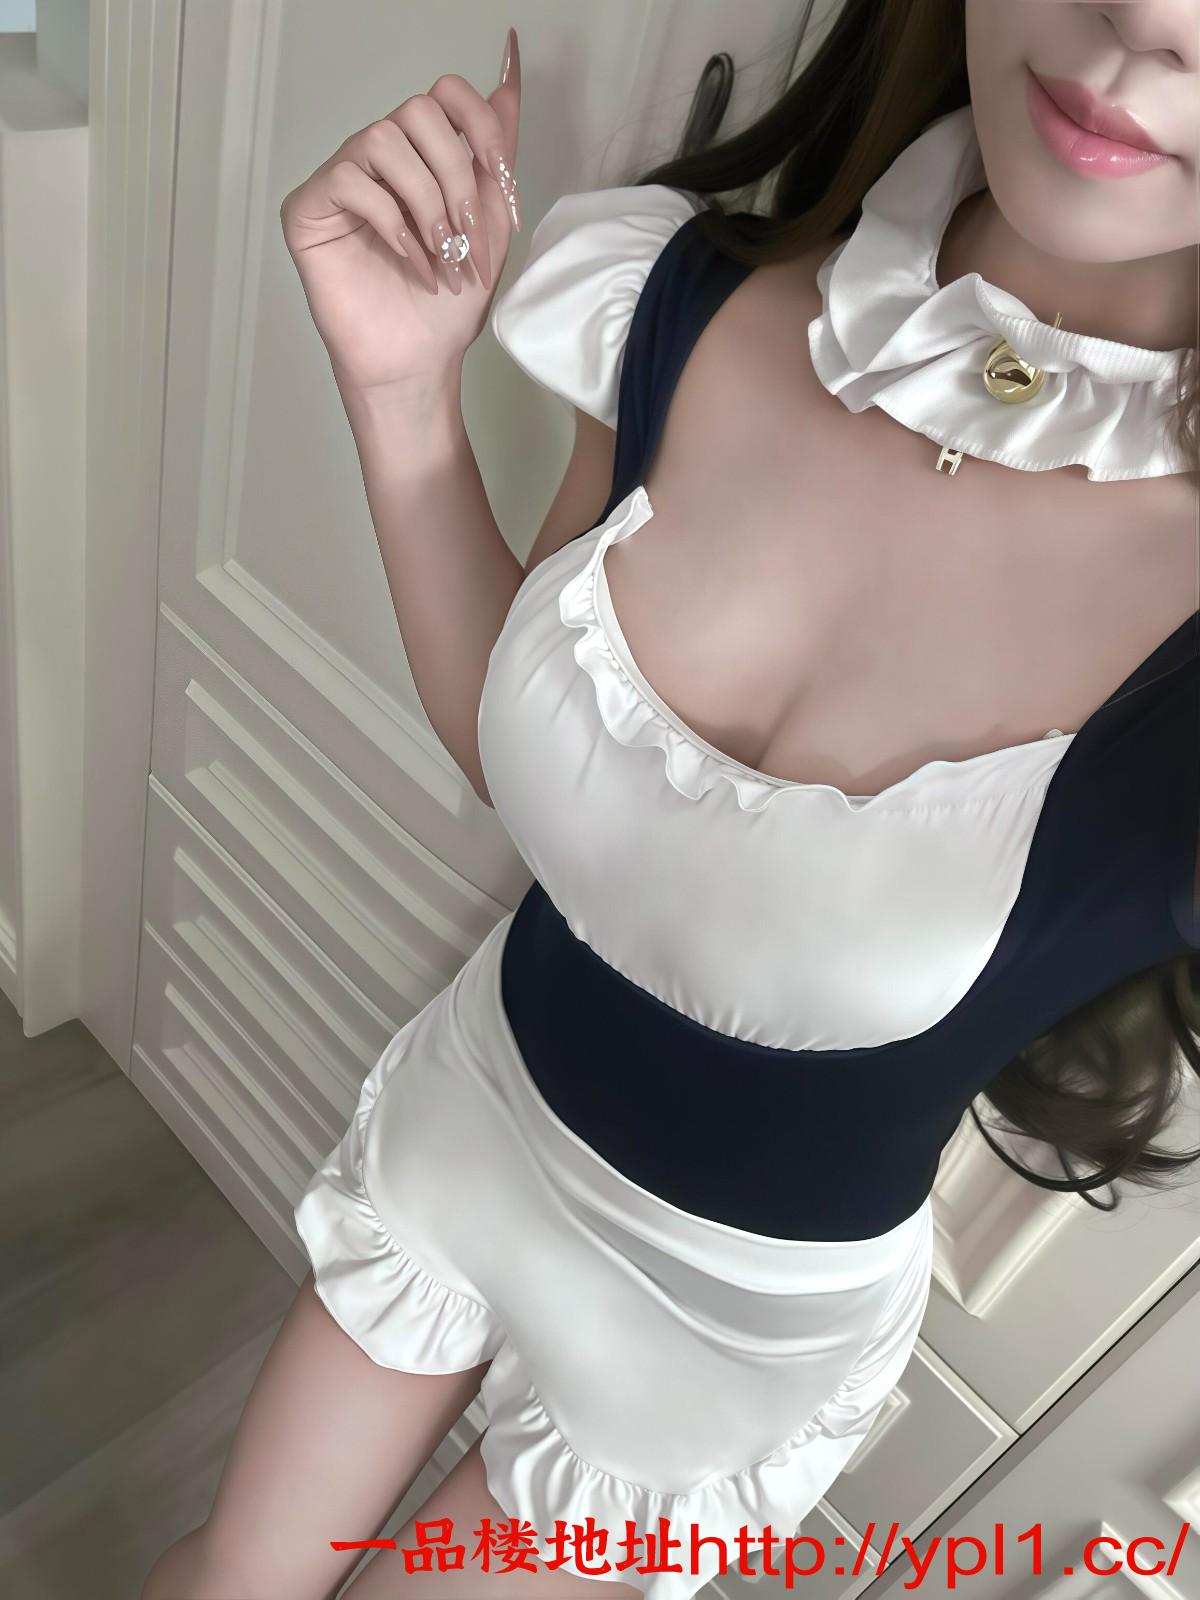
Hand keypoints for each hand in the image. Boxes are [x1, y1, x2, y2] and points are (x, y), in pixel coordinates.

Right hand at [279, 27, 521, 394]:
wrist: (417, 361)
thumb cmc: (446, 305)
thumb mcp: (491, 224)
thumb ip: (496, 155)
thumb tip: (510, 80)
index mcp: (423, 157)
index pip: (445, 95)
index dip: (478, 125)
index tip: (500, 175)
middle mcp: (381, 160)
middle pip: (416, 112)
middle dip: (453, 175)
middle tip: (466, 233)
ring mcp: (342, 179)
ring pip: (381, 139)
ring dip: (424, 202)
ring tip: (440, 255)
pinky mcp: (309, 208)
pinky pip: (348, 180)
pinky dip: (390, 222)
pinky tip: (409, 260)